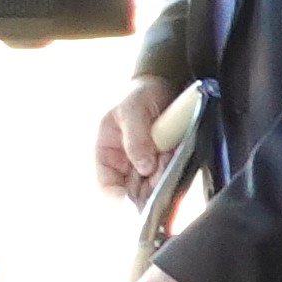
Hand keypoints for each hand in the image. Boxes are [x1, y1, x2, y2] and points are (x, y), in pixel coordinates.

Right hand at [94, 83, 179, 197]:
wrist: (162, 87)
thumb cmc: (138, 96)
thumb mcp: (132, 110)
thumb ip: (136, 138)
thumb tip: (144, 167)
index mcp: (106, 154)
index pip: (106, 185)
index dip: (117, 195)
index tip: (130, 194)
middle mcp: (125, 165)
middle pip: (134, 191)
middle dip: (148, 187)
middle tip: (159, 169)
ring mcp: (147, 167)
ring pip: (154, 187)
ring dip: (164, 178)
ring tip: (167, 156)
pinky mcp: (167, 164)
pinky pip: (172, 176)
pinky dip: (176, 170)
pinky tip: (175, 154)